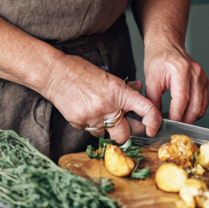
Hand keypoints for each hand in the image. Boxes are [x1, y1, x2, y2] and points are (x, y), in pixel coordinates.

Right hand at [45, 53, 161, 144]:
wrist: (55, 74)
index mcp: (119, 92)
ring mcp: (93, 118)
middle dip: (125, 132)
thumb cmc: (81, 71)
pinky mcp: (79, 124)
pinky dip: (92, 125)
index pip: (146, 109)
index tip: (152, 128)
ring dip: (107, 129)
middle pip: (125, 134)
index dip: (153, 122)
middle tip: (123, 125)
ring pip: (107, 135)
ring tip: (99, 113)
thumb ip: (125, 88)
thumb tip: (139, 92)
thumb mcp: (109, 77)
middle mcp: (108, 107)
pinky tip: (86, 111)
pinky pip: (92, 132)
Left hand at [143, 40, 208, 122]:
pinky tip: (186, 112)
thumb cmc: (158, 58)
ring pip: (201, 105)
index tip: (169, 124)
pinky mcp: (205, 81)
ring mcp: (202, 76)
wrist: (167, 44)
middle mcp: (195, 73)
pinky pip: (204, 101)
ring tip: (179, 120)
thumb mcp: (150, 79)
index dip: (176, 116)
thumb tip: (155, 119)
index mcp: (181, 70)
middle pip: (195, 105)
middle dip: (184, 120)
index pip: (182, 99)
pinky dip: (197, 110)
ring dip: (191, 117)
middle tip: (173, 126)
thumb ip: (153, 100)